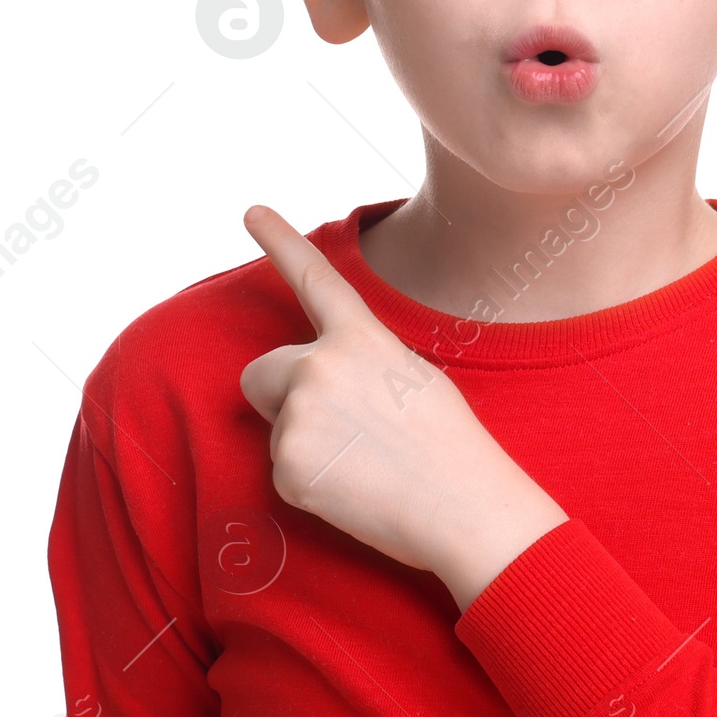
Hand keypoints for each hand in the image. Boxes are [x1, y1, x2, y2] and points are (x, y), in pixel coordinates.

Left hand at [238, 205, 567, 608]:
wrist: (464, 507)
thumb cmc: (449, 447)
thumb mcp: (411, 378)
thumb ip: (358, 364)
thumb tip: (321, 381)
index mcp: (361, 339)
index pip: (314, 279)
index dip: (281, 240)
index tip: (251, 209)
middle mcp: (321, 366)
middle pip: (261, 371)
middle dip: (280, 395)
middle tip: (336, 429)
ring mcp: (300, 415)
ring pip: (275, 426)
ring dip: (306, 443)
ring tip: (363, 464)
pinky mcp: (288, 465)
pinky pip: (282, 470)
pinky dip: (310, 483)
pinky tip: (355, 490)